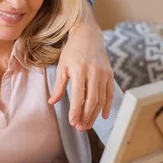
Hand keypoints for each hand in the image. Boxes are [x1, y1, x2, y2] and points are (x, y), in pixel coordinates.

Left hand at [49, 2, 113, 130]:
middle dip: (86, 116)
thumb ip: (59, 86)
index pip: (78, 96)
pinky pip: (110, 93)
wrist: (88, 35)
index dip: (76, 111)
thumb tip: (52, 102)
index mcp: (79, 70)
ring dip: (95, 114)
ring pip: (101, 99)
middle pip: (92, 100)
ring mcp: (104, 73)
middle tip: (80, 128)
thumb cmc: (72, 51)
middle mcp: (93, 72)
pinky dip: (107, 106)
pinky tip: (102, 116)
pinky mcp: (110, 74)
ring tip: (88, 125)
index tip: (72, 122)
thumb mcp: (62, 66)